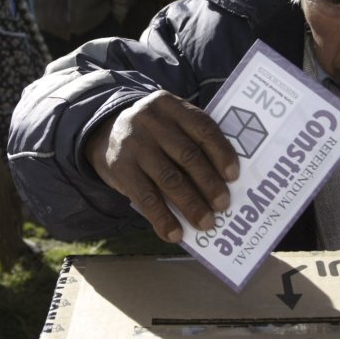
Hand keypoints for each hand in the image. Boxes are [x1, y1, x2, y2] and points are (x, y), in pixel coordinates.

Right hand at [83, 90, 238, 242]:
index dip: (221, 152)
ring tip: (206, 223)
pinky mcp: (120, 169)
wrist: (105, 131)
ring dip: (191, 205)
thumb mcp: (170, 123)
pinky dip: (163, 219)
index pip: (202, 127)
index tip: (234, 175)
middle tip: (223, 205)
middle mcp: (150, 121)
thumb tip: (225, 182)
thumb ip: (193, 140)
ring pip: (169, 179)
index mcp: (170, 105)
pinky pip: (145, 198)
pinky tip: (175, 233)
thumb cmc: (155, 133)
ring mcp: (134, 145)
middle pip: (188, 155)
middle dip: (209, 184)